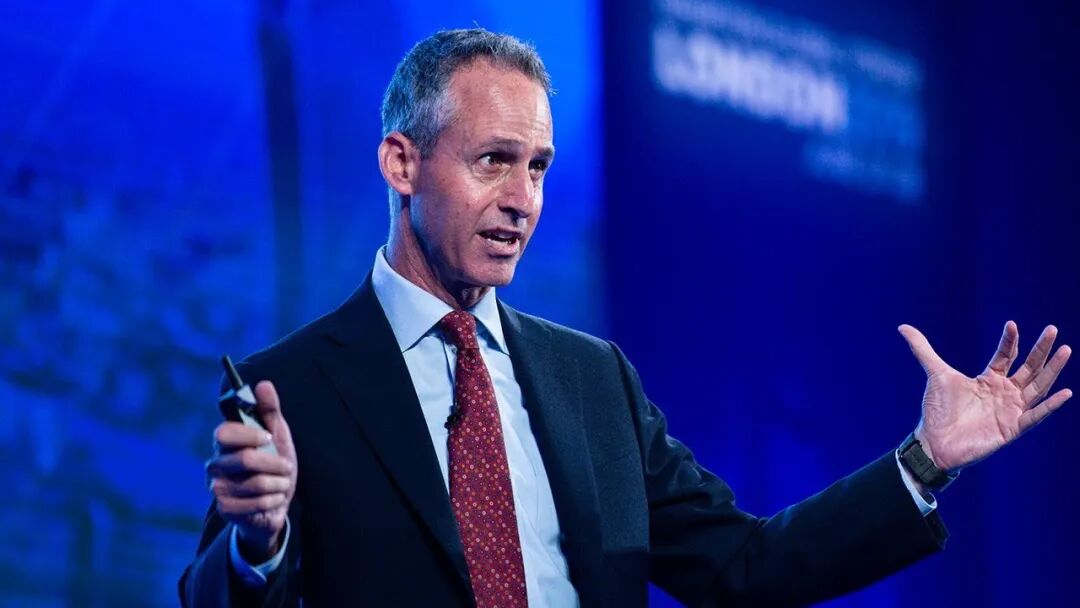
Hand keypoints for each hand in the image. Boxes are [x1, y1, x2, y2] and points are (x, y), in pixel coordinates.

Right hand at [205, 380, 297, 562]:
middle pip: (246, 459)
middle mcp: (215, 464)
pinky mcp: (226, 509)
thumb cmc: (274, 465)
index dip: (249, 435)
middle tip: (287, 467)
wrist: (276, 503)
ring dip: (279, 484)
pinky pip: (256, 504)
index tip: (268, 438)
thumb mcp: (277, 436)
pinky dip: (273, 501)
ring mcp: (218, 488)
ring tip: (281, 484)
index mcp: (225, 443)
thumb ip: (270, 411)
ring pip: (256, 483)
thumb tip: (264, 384)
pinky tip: (273, 500)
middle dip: (275, 463)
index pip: (224, 433)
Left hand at [899, 322, 1071, 471]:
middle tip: (1053, 329)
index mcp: (988, 379)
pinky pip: (1036, 416)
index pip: (1006, 356)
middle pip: (1028, 367)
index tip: (1012, 324)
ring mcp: (1010, 410)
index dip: (1010, 341)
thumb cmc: (937, 410)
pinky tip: (1065, 392)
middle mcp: (1004, 392)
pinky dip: (1050, 405)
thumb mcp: (935, 374)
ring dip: (1052, 370)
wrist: (935, 442)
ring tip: (1066, 350)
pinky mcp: (1012, 428)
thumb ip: (923, 349)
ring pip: (1037, 386)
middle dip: (1041, 349)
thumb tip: (903, 326)